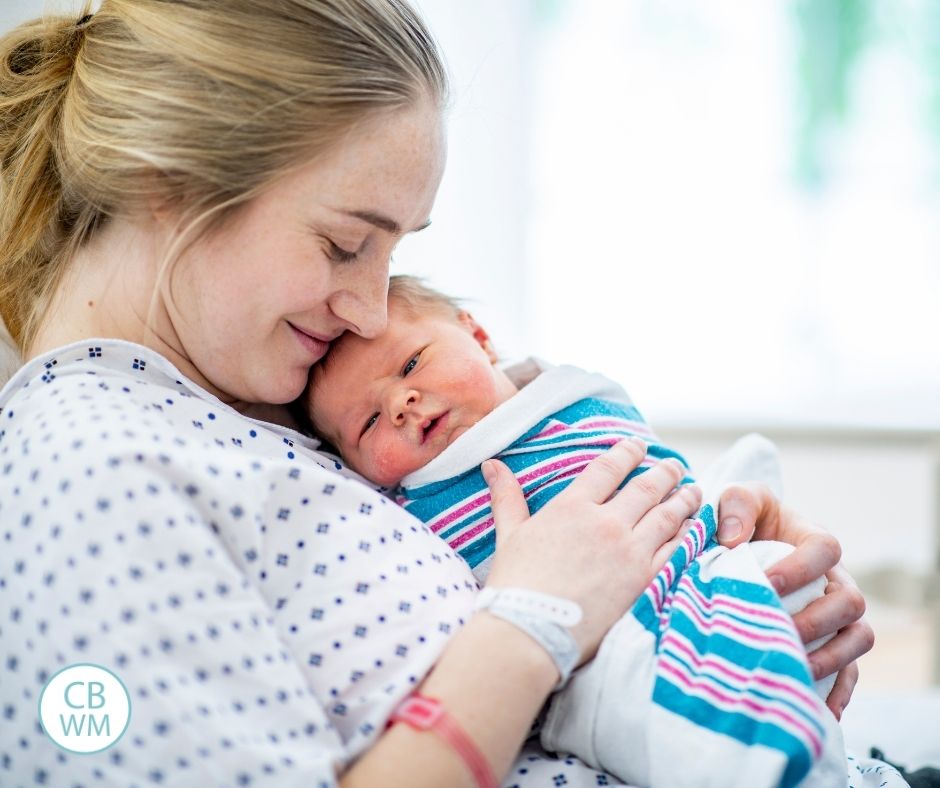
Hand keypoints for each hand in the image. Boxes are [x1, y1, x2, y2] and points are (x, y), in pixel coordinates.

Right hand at [482, 438, 701, 663]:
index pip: (608, 469)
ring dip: (684, 500)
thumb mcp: (508, 534)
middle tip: (676, 466)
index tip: (639, 446)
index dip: (627, 453)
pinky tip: (695, 529)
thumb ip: (506, 497)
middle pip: (646, 488)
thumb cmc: (515, 584)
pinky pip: (675, 550)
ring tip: (694, 491)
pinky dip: (688, 535)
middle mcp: (605, 523)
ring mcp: (629, 551)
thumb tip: (491, 464)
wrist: (532, 630)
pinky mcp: (644, 580)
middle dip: (664, 473)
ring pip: (667, 516)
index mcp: (572, 507)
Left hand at [716, 482, 873, 718]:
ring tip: (794, 667)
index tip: (768, 583)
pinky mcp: (830, 642)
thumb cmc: (740, 520)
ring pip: (858, 637)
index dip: (802, 567)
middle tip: (779, 631)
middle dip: (817, 620)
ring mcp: (836, 613)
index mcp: (813, 540)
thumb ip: (735, 505)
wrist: (737, 546)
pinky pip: (850, 670)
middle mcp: (834, 578)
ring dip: (831, 657)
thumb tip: (732, 540)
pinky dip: (838, 690)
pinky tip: (816, 707)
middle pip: (850, 601)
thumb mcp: (735, 499)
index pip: (826, 549)